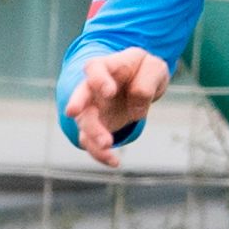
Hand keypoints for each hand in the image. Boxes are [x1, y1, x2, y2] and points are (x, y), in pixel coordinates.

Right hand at [64, 47, 170, 167]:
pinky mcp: (97, 128)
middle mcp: (92, 88)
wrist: (141, 80)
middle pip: (80, 96)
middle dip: (78, 105)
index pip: (95, 69)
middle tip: (74, 114)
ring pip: (84, 123)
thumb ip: (146, 82)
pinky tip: (114, 162)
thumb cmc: (144, 70)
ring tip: (107, 146)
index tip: (109, 91)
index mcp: (105, 66)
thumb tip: (135, 109)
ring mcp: (92, 109)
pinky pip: (92, 143)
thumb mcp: (154, 68)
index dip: (99, 80)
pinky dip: (100, 154)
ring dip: (92, 135)